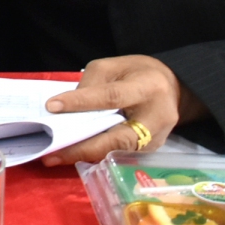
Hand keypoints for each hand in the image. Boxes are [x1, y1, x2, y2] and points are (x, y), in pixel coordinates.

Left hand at [41, 55, 203, 165]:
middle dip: (83, 147)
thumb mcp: (113, 67)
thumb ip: (91, 84)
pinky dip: (96, 155)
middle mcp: (156, 118)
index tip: (52, 107)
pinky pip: (120, 154)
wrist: (172, 88)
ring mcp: (156, 139)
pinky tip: (74, 156)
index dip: (81, 102)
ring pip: (117, 151)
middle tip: (52, 152)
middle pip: (118, 138)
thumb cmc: (138, 74)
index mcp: (147, 88)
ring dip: (85, 155)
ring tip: (56, 157)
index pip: (111, 97)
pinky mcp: (151, 150)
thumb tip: (67, 108)